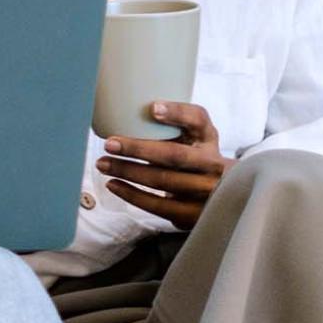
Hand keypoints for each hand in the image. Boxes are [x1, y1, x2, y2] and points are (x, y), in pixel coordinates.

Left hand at [95, 101, 234, 229]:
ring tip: (103, 164)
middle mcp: (214, 163)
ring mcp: (208, 191)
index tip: (152, 108)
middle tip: (109, 144)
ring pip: (163, 180)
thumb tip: (121, 110)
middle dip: (138, 149)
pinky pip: (160, 205)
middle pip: (174, 155)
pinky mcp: (196, 214)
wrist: (219, 197)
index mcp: (208, 137)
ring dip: (128, 171)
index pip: (198, 119)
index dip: (177, 113)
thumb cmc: (191, 158)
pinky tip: (114, 184)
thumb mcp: (192, 137)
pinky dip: (133, 195)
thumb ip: (170, 124)